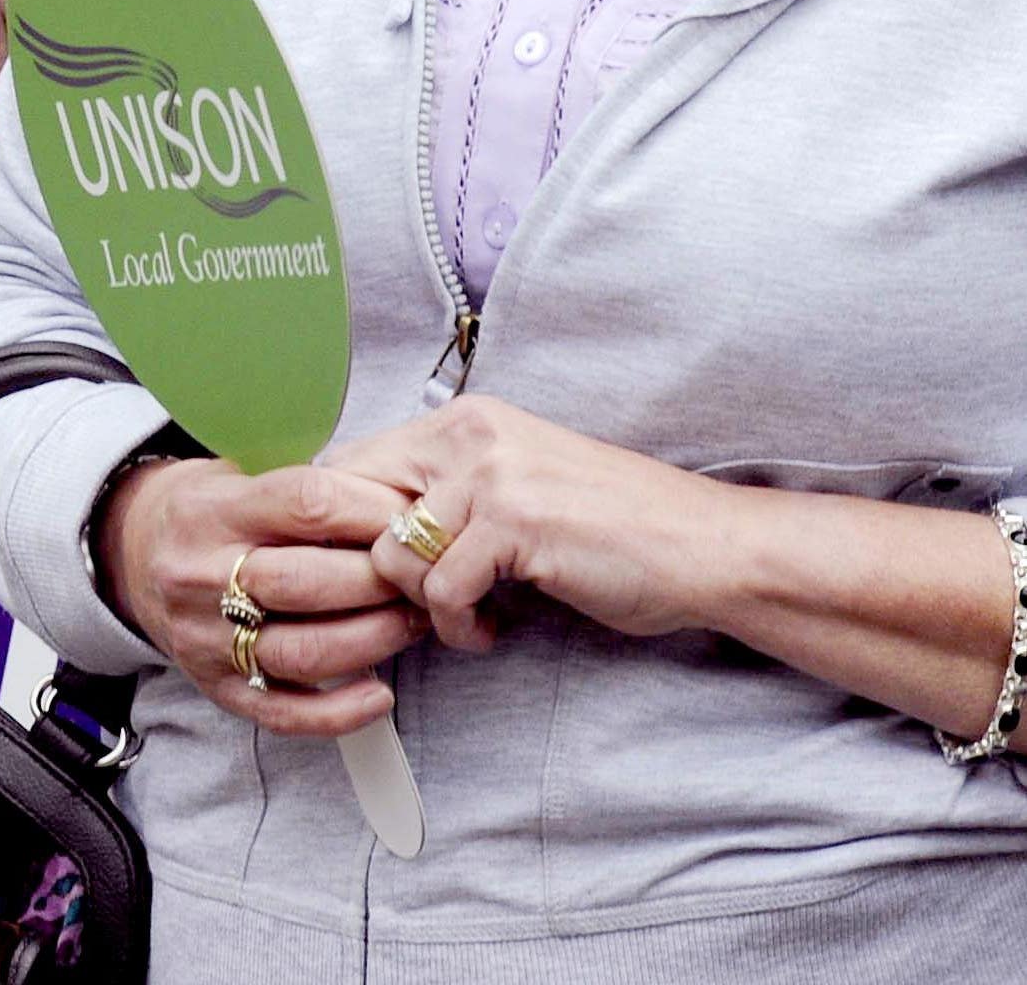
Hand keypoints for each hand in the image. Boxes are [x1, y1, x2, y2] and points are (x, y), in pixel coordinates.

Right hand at [101, 455, 427, 737]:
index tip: (412, 520)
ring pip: (305, 651)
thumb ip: (305, 490)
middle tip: (421, 578)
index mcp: (208, 510)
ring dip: (375, 640)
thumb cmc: (209, 513)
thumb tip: (403, 506)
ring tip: (411, 623)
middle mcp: (198, 574)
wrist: (132, 556)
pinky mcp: (216, 687)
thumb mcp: (237, 476)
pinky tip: (379, 695)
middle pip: (306, 582)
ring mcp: (205, 637)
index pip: (304, 503)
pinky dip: (340, 712)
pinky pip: (284, 713)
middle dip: (380, 582)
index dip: (371, 511)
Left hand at [333, 395, 725, 651]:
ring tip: (468, 615)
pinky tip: (494, 628)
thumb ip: (444, 493)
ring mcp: (491, 475)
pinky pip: (441, 591)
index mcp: (465, 421)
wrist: (706, 547)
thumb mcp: (514, 487)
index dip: (343, 526)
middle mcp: (470, 435)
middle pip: (351, 503)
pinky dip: (459, 626)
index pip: (350, 462)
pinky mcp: (515, 524)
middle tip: (417, 599)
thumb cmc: (612, 530)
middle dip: (373, 567)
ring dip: (423, 603)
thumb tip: (360, 530)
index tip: (375, 569)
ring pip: (392, 554)